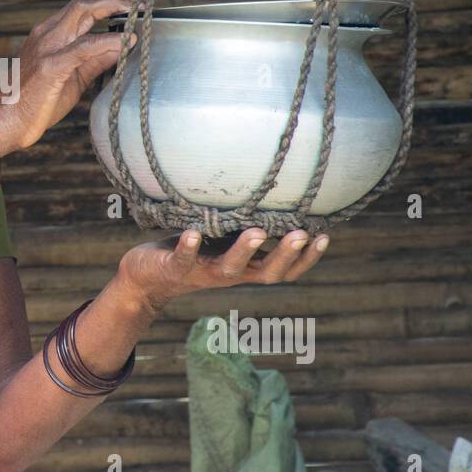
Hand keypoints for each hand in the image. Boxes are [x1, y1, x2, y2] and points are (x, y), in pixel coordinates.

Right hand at [0, 0, 140, 153]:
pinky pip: (85, 46)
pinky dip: (110, 40)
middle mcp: (48, 32)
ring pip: (83, 10)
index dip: (110, 1)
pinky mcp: (52, 65)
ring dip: (115, 9)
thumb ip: (96, 60)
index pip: (82, 3)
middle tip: (140, 7)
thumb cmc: (36, 101)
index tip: (132, 8)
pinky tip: (127, 41)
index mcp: (50, 33)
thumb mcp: (73, 76)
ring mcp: (48, 46)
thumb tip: (123, 47)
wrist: (6, 122)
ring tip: (138, 17)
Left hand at [116, 228, 328, 314]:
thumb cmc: (192, 251)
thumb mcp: (223, 239)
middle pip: (265, 273)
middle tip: (303, 235)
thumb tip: (273, 195)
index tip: (325, 236)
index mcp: (245, 268)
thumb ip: (245, 225)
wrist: (146, 277)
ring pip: (229, 268)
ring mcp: (203, 272)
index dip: (306, 259)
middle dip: (286, 255)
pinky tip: (194, 234)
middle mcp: (229, 274)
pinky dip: (189, 247)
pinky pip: (184, 260)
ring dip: (244, 251)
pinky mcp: (174, 269)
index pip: (284, 270)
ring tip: (258, 232)